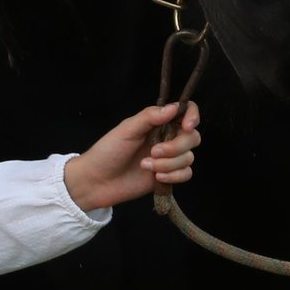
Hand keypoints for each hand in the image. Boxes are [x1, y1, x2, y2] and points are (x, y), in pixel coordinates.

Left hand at [64, 102, 200, 212]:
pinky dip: (174, 176)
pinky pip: (186, 174)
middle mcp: (167, 138)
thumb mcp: (126, 130)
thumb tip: (174, 108)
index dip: (192, 116)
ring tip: (145, 166)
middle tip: (153, 152)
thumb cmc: (108, 151)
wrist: (97, 181)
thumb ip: (150, 117)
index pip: (186, 111)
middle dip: (176, 147)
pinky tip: (156, 178)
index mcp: (158, 122)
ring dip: (168, 164)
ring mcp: (169, 158)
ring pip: (188, 158)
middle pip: (192, 137)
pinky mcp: (168, 176)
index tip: (187, 126)